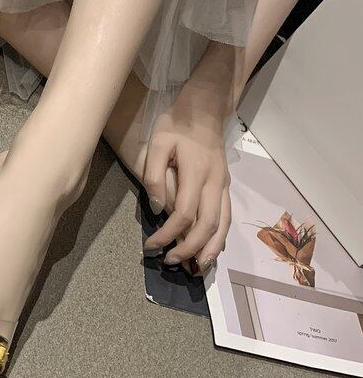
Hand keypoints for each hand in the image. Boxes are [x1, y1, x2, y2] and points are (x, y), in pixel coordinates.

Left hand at [141, 84, 231, 273]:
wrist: (204, 109)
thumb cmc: (177, 124)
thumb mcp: (158, 142)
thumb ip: (155, 176)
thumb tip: (156, 208)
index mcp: (196, 173)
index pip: (183, 214)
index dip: (168, 234)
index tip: (151, 245)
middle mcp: (215, 183)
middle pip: (207, 225)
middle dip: (190, 249)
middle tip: (171, 262)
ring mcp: (224, 185)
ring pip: (223, 225)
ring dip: (211, 249)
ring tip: (196, 267)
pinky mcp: (226, 186)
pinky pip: (227, 216)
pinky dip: (220, 237)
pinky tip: (210, 249)